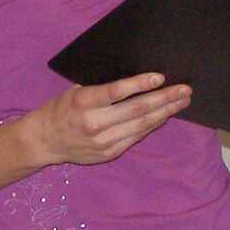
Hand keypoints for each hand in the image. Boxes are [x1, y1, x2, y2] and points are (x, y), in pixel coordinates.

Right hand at [23, 72, 190, 166]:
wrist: (45, 140)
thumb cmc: (61, 109)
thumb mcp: (74, 92)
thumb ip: (99, 87)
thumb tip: (133, 77)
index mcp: (82, 102)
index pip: (115, 92)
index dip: (139, 84)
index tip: (160, 77)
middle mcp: (94, 123)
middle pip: (136, 110)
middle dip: (164, 98)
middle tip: (184, 90)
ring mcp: (103, 141)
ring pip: (141, 125)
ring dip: (165, 112)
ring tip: (181, 102)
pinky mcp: (110, 153)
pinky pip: (136, 137)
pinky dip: (152, 125)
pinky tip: (163, 116)